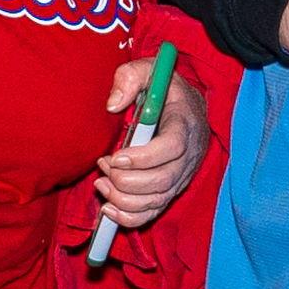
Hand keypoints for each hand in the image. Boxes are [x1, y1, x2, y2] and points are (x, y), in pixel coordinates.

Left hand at [89, 72, 203, 231]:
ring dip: (124, 199)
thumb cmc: (164, 89)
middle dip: (127, 180)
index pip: (172, 147)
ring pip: (156, 200)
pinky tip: (108, 208)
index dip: (144, 158)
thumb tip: (111, 105)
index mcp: (184, 123)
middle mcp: (188, 155)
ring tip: (101, 184)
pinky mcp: (171, 190)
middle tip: (103, 167)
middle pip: (163, 180)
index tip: (116, 157)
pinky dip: (129, 218)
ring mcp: (181, 176)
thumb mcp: (149, 70)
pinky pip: (153, 212)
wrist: (187, 107)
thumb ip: (129, 78)